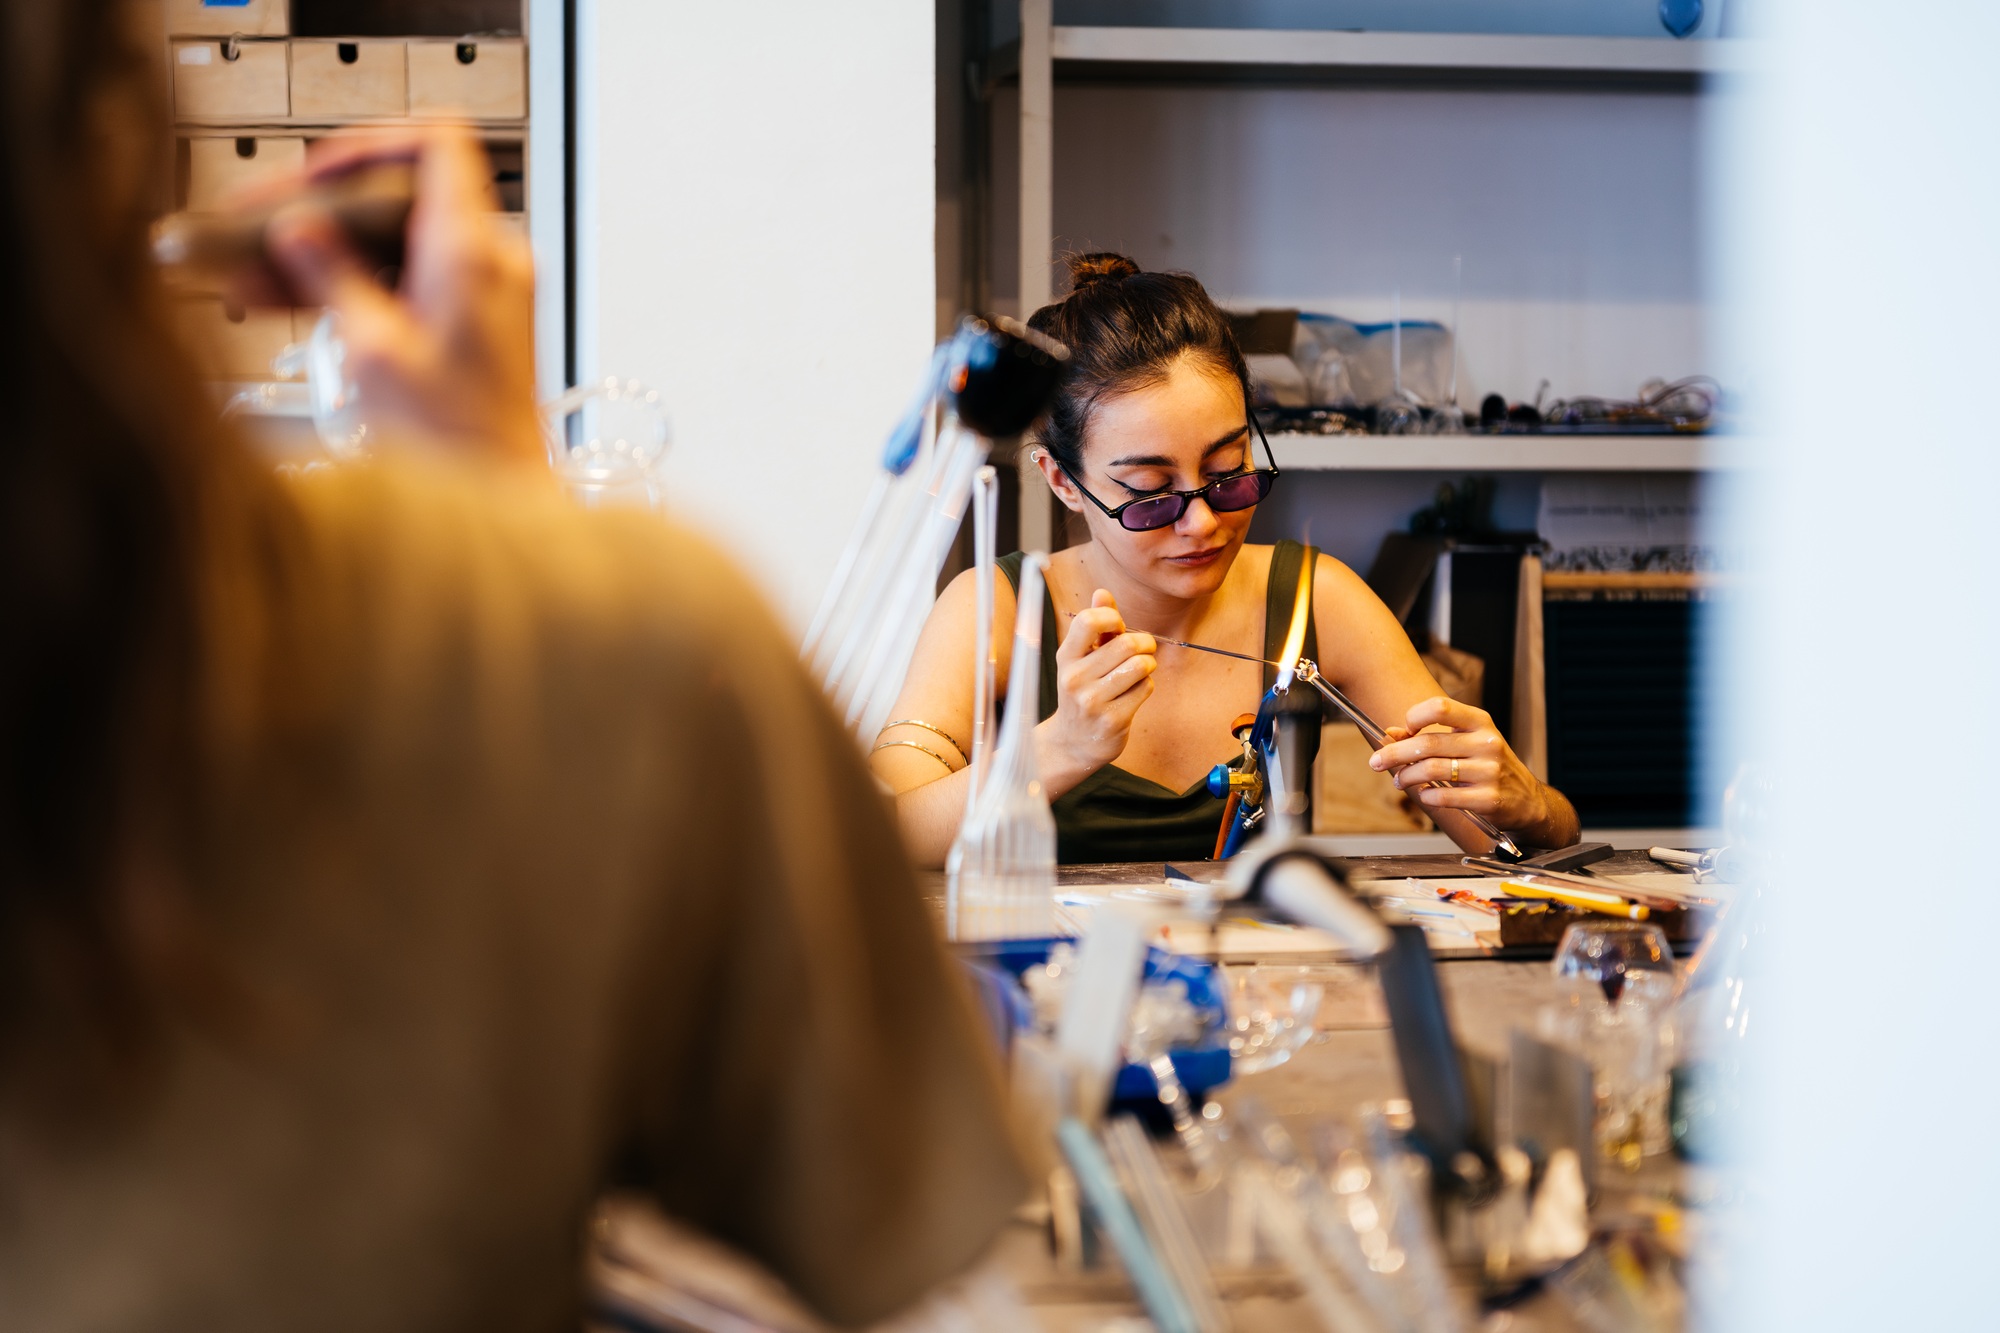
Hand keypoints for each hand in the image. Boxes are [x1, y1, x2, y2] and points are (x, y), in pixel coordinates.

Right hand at [249, 127, 543, 466]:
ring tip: (251, 275)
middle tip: (255, 229)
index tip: (316, 172)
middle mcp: (491, 262)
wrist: (502, 502)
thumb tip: (299, 233)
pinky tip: (288, 300)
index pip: (436, 143)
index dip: (369, 145)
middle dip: (320, 214)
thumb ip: (332, 278)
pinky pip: (406, 279)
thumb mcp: (374, 351)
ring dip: (323, 254)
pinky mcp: (474, 321)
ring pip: (393, 243)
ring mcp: (485, 291)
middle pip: (398, 197)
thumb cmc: (461, 444)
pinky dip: (353, 284)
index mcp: (474, 252)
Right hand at [1036, 590, 1156, 790]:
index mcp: (1066, 657)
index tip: (1118, 626)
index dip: (1112, 616)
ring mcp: (1093, 701)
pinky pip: (1146, 689)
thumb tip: (1103, 592)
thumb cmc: (1082, 690)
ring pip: (1141, 666)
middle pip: (1127, 644)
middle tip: (1146, 647)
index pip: (1089, 622)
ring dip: (1148, 664)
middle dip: (1145, 642)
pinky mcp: (1113, 720)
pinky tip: (1133, 693)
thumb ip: (1095, 626)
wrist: (1072, 741)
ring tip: (1140, 670)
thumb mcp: (1081, 658)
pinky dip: (1146, 686)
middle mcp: (1075, 678)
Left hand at [1368, 697, 1548, 830]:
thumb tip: (1391, 734)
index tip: (1403, 731)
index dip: (1414, 717)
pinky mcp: (1490, 798)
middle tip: (1376, 762)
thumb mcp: (1466, 743)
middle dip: (1394, 754)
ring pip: (1432, 769)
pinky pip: (1446, 796)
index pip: (1440, 708)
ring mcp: (1490, 770)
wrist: (1527, 800)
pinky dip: (1427, 796)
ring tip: (1399, 781)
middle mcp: (1487, 743)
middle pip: (1428, 743)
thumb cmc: (1489, 766)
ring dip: (1406, 777)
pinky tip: (1424, 795)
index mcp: (1480, 722)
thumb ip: (1429, 736)